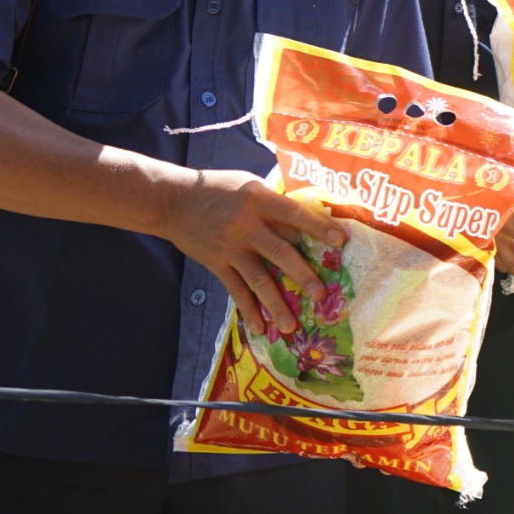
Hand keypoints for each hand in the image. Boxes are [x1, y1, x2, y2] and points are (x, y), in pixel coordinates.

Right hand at [157, 171, 346, 338]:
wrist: (172, 201)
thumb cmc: (219, 188)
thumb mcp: (250, 185)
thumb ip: (275, 203)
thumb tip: (307, 220)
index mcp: (259, 200)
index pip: (294, 214)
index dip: (318, 227)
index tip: (341, 240)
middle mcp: (246, 226)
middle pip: (280, 252)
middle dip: (302, 274)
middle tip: (321, 295)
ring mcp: (230, 247)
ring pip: (258, 279)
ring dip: (276, 304)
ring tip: (292, 326)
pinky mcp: (216, 263)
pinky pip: (235, 290)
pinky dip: (248, 310)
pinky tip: (260, 328)